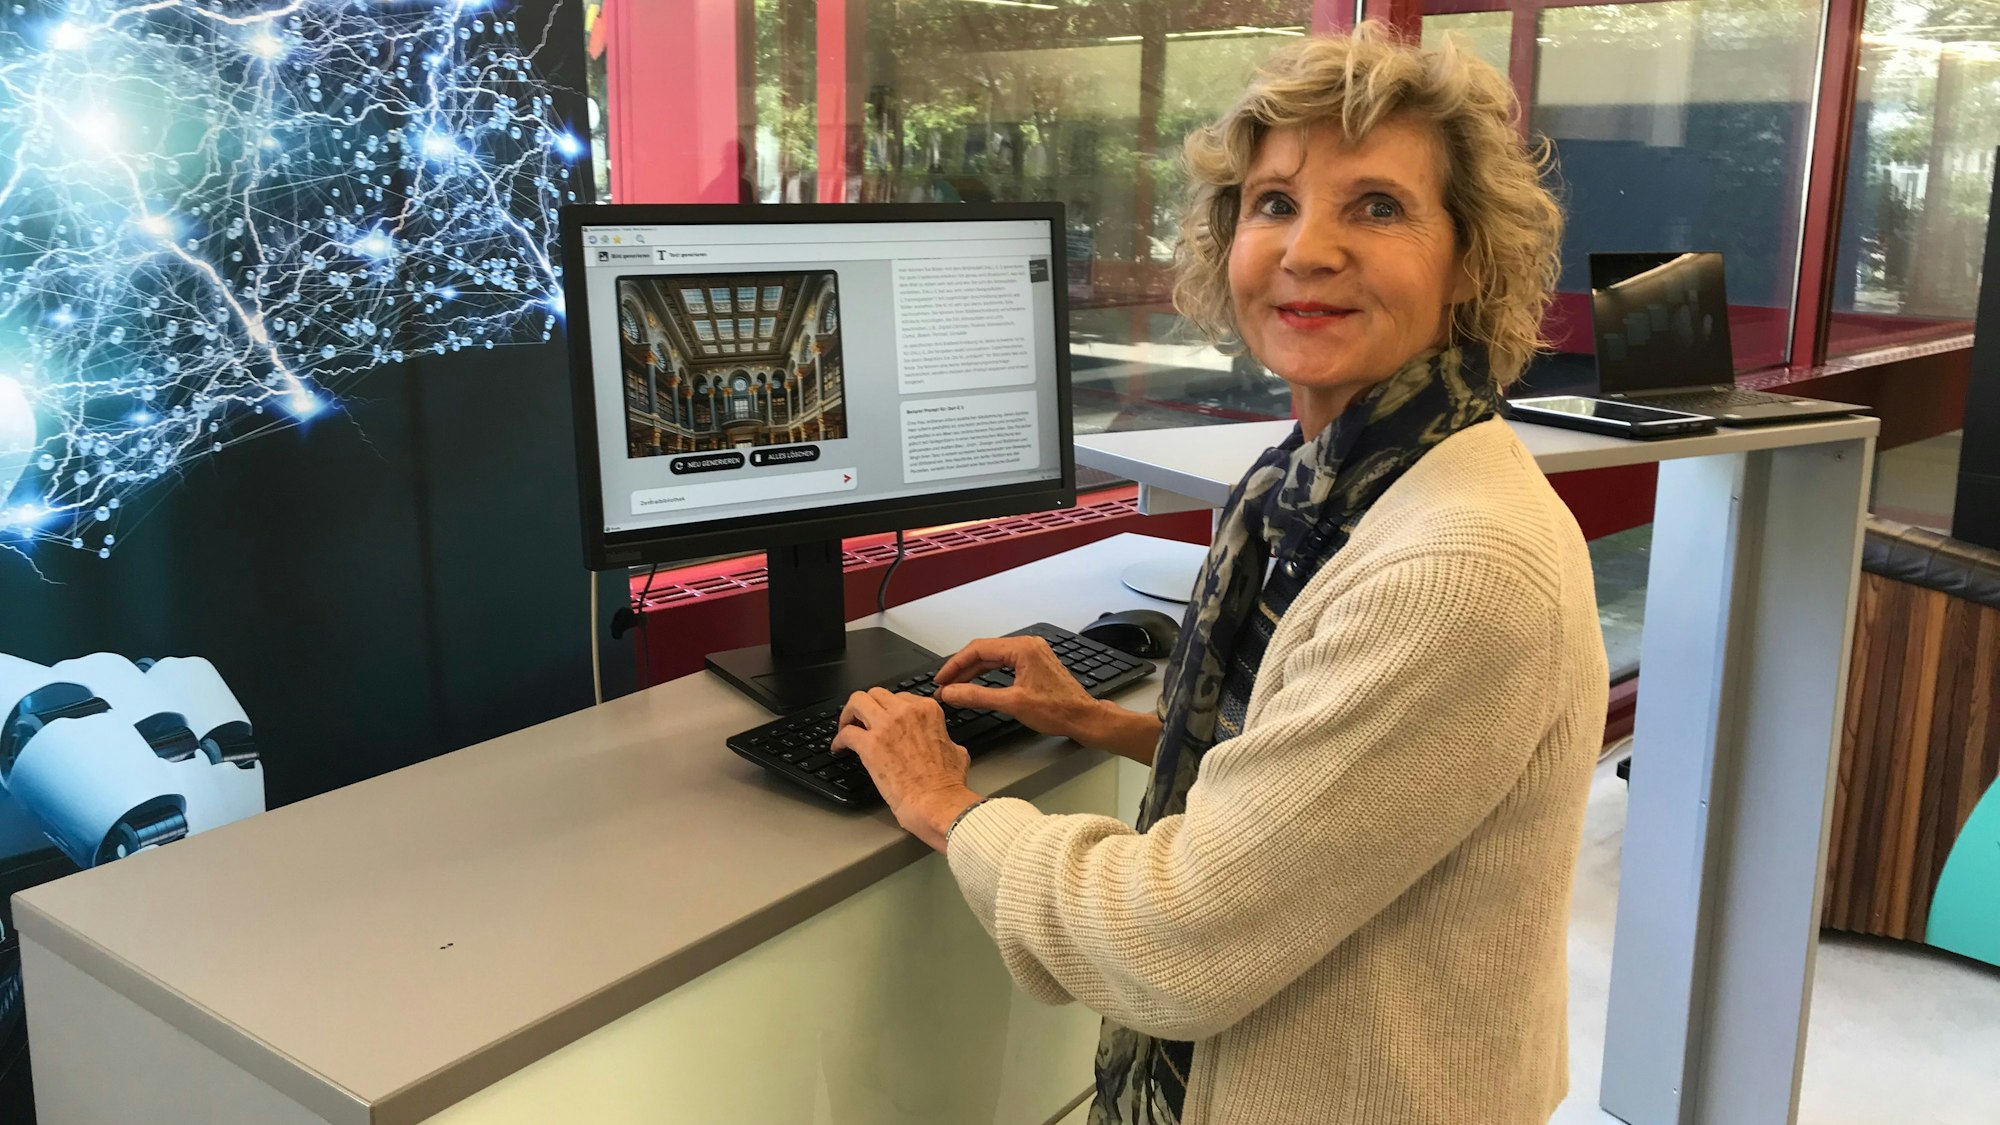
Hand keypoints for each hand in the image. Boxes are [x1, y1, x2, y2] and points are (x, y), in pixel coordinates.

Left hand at [832, 688, 981, 851]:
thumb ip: (945, 740)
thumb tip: (944, 744)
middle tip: (861, 721)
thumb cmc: (947, 784)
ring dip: (849, 714)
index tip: (883, 719)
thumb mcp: (956, 752)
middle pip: (876, 694)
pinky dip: (839, 740)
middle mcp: (906, 712)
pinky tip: (839, 748)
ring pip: (857, 701)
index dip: (888, 709)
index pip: (900, 697)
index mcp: (927, 711)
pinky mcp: (870, 745)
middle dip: (866, 707)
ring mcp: (886, 726)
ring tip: (846, 727)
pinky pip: (846, 733)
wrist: (936, 802)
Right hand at [933, 636, 1098, 738]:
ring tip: (955, 687)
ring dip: (973, 672)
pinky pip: (1004, 664)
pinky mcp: (1035, 664)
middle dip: (962, 669)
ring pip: (993, 658)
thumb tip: (951, 693)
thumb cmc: (1058, 710)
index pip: (978, 649)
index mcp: (1023, 648)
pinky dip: (988, 674)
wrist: (1084, 718)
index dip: (955, 665)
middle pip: (984, 652)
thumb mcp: (1011, 703)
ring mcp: (1032, 653)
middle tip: (944, 686)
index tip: (941, 679)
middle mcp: (1028, 646)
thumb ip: (976, 696)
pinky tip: (976, 684)